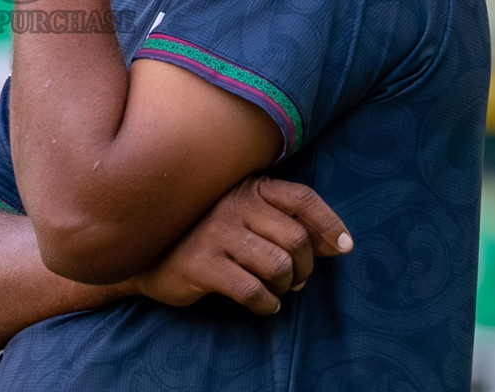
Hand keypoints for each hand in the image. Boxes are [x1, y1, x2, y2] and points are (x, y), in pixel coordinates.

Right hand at [129, 176, 352, 314]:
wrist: (150, 256)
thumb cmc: (207, 236)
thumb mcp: (246, 219)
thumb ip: (287, 225)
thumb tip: (337, 244)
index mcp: (247, 188)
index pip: (301, 198)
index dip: (329, 223)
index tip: (344, 247)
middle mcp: (233, 204)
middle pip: (296, 238)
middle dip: (306, 267)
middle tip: (298, 280)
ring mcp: (216, 233)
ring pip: (278, 265)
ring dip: (287, 286)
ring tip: (278, 290)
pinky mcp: (202, 264)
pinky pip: (253, 291)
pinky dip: (267, 304)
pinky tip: (263, 305)